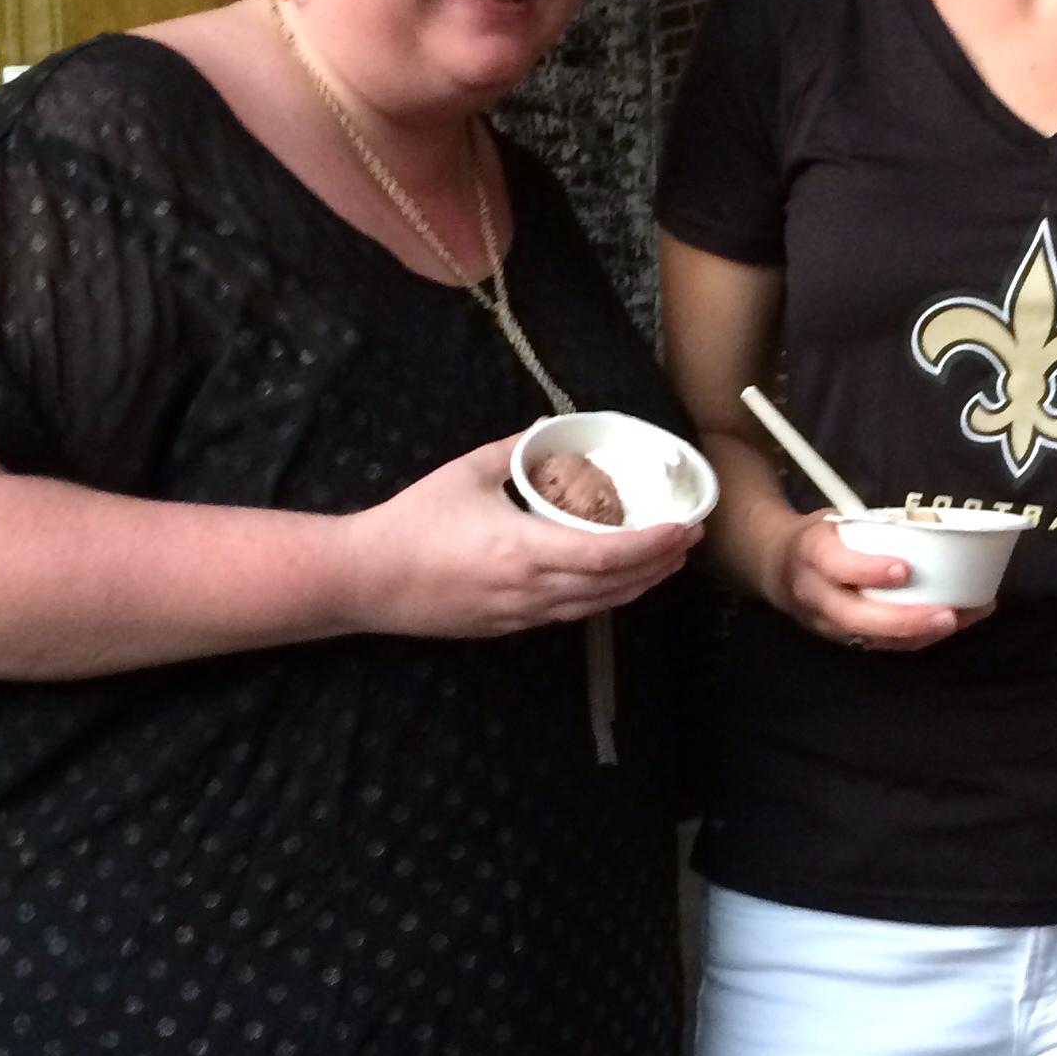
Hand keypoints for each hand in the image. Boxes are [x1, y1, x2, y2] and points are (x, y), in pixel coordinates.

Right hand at [348, 440, 699, 638]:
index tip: (684, 528)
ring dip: (636, 586)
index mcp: (526, 549)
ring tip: (665, 563)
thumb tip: (548, 428)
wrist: (367, 579)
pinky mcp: (507, 628)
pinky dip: (601, 598)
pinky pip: (568, 615)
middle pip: (613, 586)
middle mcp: (532, 589)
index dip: (653, 546)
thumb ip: (513, 449)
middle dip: (658, 565)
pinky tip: (614, 583)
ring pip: (595, 606)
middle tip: (688, 540)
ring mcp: (521, 615)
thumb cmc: (413, 522)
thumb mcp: (467, 472)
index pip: (608, 555)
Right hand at [770, 509, 989, 652]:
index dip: (868, 570)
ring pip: (870, 639)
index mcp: (810, 553)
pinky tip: (950, 626)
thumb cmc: (819, 538)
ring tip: (957, 622)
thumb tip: (932, 526)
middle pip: (854, 617)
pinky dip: (916, 639)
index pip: (834, 564)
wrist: (776, 568)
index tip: (905, 569)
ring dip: (918, 635)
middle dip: (903, 620)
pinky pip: (879, 645)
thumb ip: (870, 527)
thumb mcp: (835, 519)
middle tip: (947, 615)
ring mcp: (826, 623)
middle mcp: (814, 594)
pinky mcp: (842, 639)